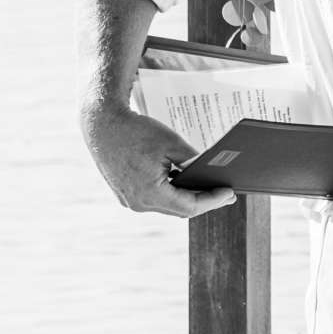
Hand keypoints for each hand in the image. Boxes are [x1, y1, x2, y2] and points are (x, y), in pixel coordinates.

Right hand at [80, 100, 234, 218]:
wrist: (102, 124)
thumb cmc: (136, 131)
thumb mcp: (172, 144)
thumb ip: (192, 162)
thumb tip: (209, 172)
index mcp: (150, 193)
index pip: (190, 207)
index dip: (213, 201)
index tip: (230, 194)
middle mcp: (138, 203)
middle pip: (179, 209)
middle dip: (204, 201)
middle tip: (226, 194)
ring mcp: (129, 200)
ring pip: (166, 204)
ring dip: (187, 197)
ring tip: (209, 188)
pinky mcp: (125, 192)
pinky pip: (154, 197)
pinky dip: (171, 192)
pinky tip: (185, 182)